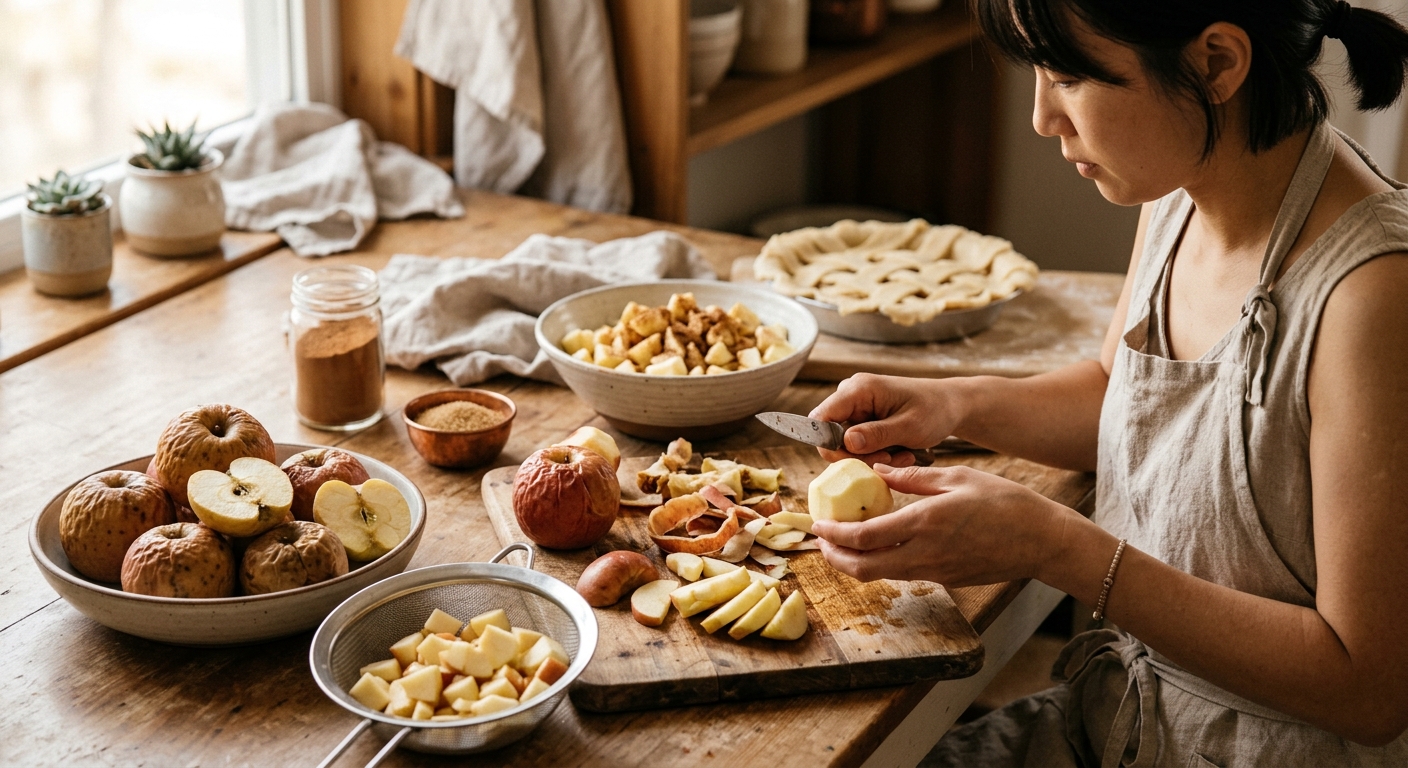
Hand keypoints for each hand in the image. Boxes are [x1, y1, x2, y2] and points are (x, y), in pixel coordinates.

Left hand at [809, 464, 1069, 586]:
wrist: (1042, 540)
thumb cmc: (1005, 502)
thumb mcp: (957, 477)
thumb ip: (913, 475)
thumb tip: (879, 470)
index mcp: (925, 522)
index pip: (864, 537)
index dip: (834, 535)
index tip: (818, 525)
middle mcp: (925, 553)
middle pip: (864, 568)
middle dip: (835, 558)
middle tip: (822, 542)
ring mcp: (935, 571)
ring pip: (882, 575)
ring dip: (857, 562)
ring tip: (845, 542)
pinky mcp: (945, 579)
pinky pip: (904, 572)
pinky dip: (884, 561)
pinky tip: (882, 543)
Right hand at [810, 374, 959, 466]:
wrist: (951, 405)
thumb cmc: (935, 410)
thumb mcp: (910, 426)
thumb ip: (877, 434)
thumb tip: (846, 441)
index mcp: (858, 389)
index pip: (820, 419)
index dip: (830, 444)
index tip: (859, 459)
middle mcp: (850, 395)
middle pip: (830, 437)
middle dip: (857, 456)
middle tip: (889, 459)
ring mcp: (855, 408)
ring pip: (844, 445)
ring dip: (870, 457)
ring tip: (900, 456)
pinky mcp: (861, 420)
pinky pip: (856, 445)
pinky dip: (875, 455)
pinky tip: (898, 453)